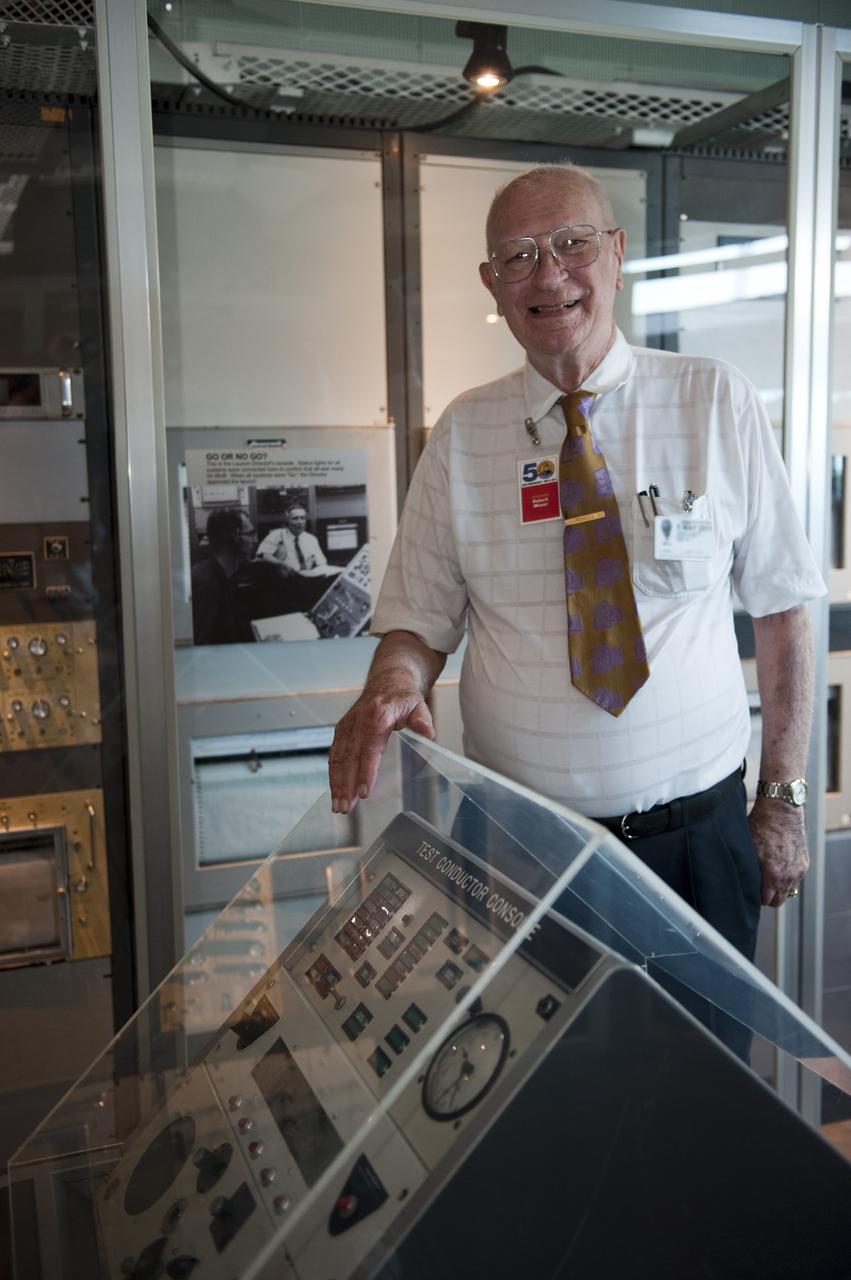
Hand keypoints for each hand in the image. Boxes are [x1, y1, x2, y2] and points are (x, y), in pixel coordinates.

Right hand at [329, 679, 434, 813]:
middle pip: (350, 757)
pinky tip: (335, 790)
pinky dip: (333, 774)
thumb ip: (422, 720)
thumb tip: (427, 732)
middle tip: (346, 808)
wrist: (389, 680)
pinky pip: (334, 754)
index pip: (369, 748)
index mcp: (378, 716)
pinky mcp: (342, 729)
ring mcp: (348, 725)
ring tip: (338, 806)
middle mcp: (358, 721)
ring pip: (338, 758)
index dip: (366, 771)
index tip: (364, 792)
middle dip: (346, 785)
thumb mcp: (419, 706)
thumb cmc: (403, 697)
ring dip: (336, 783)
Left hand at [748, 797, 808, 907]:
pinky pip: (796, 880)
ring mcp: (798, 869)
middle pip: (779, 901)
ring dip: (779, 888)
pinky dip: (788, 879)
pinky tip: (778, 869)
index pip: (766, 900)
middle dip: (768, 897)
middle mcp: (788, 874)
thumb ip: (748, 870)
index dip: (757, 897)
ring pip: (789, 891)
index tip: (752, 890)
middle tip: (759, 887)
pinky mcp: (804, 863)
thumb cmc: (761, 826)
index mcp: (773, 873)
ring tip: (768, 878)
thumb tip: (742, 882)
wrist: (781, 811)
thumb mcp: (748, 849)